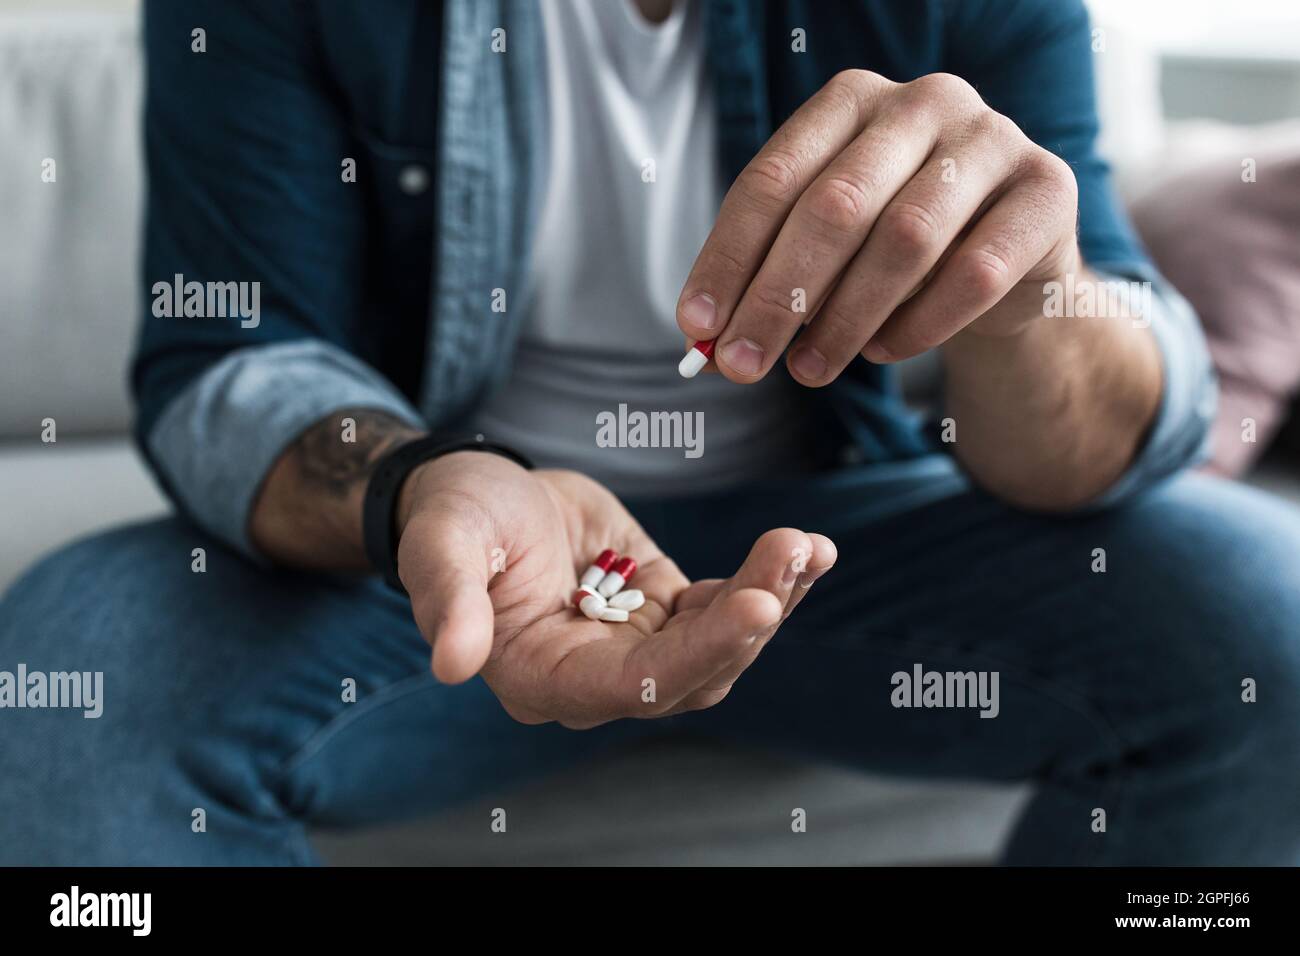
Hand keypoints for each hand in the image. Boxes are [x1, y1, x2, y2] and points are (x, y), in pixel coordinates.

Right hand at [394, 451, 835, 728]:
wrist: (483, 494)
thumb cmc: (454, 519)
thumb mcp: (441, 544)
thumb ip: (448, 599)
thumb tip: (452, 664)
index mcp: (543, 678)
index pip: (632, 686)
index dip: (698, 653)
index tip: (757, 606)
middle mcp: (598, 678)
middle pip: (694, 672)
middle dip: (750, 617)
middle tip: (793, 551)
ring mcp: (638, 647)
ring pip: (722, 646)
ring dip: (771, 598)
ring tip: (808, 546)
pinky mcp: (666, 610)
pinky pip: (726, 607)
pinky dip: (768, 581)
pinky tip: (806, 549)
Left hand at [677, 69, 1080, 383]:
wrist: (1009, 261)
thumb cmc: (895, 250)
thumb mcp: (829, 251)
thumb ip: (772, 276)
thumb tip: (710, 338)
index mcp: (851, 101)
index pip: (773, 179)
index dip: (728, 258)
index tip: (696, 326)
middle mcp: (923, 102)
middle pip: (835, 206)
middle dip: (777, 297)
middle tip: (742, 364)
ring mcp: (992, 138)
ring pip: (904, 239)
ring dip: (845, 319)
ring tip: (808, 370)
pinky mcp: (1047, 189)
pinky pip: (974, 272)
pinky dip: (919, 324)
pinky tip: (885, 351)